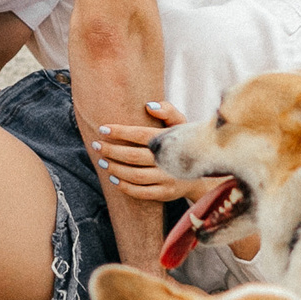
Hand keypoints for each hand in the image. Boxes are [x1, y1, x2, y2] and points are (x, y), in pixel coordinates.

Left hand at [94, 101, 212, 204]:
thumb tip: (148, 106)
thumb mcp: (181, 123)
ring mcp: (168, 178)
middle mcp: (169, 160)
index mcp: (171, 140)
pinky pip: (141, 192)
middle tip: (96, 145)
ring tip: (102, 161)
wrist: (204, 170)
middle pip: (133, 156)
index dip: (120, 132)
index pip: (141, 135)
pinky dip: (124, 186)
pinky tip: (113, 179)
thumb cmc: (184, 142)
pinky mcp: (166, 193)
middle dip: (111, 150)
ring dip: (115, 169)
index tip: (102, 129)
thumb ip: (167, 110)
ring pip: (135, 176)